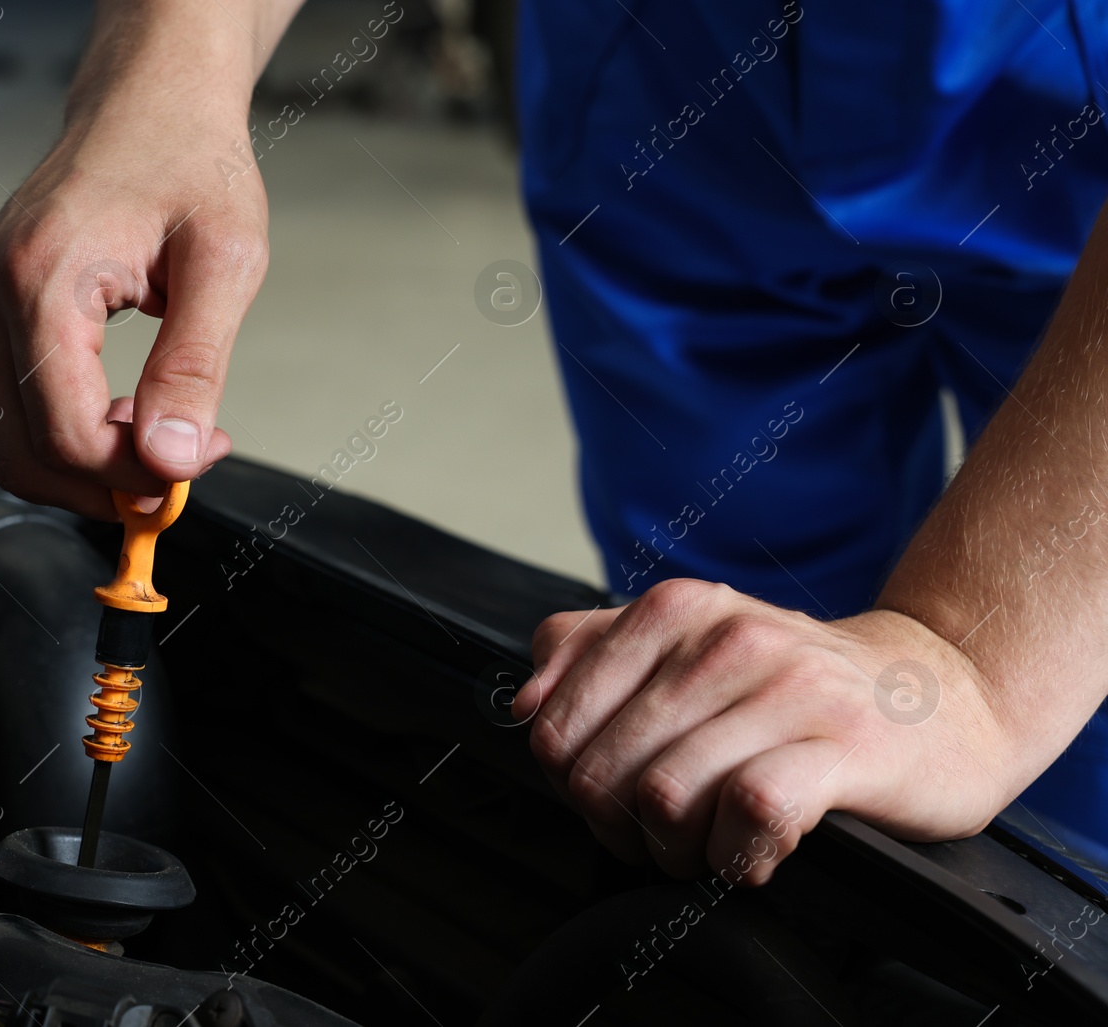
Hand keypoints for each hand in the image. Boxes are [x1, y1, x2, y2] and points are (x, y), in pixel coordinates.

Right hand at [0, 89, 267, 518]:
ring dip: (84, 466)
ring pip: (8, 441)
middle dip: (103, 483)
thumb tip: (172, 460)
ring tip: (161, 432)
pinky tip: (127, 412)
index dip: (131, 474)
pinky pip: (9, 408)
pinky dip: (65, 434)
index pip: (66, 431)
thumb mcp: (224, 262)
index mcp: (39, 277)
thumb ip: (194, 367)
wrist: (150, 102)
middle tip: (179, 470)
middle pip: (23, 451)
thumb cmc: (189, 162)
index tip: (195, 467)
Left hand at [513, 578, 1015, 882]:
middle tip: (656, 836)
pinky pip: (750, 813)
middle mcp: (726, 639)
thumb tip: (524, 702)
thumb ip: (594, 653)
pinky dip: (738, 856)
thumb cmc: (798, 683)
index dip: (567, 781)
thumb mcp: (690, 643)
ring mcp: (789, 689)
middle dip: (616, 827)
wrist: (943, 692)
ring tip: (705, 846)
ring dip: (675, 851)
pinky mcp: (846, 746)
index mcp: (676, 611)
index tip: (607, 797)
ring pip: (666, 797)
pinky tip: (754, 853)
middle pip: (602, 769)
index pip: (555, 718)